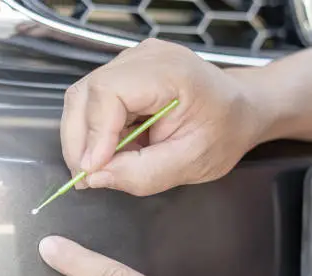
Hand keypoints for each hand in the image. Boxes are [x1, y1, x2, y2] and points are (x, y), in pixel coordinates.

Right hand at [61, 38, 270, 195]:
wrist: (238, 110)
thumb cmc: (223, 132)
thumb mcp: (191, 164)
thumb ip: (143, 174)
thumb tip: (94, 176)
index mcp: (171, 73)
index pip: (109, 92)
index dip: (94, 132)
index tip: (93, 168)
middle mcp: (144, 58)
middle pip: (85, 94)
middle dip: (78, 141)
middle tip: (87, 176)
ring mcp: (130, 62)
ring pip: (81, 99)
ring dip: (83, 138)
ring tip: (104, 163)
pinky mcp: (121, 73)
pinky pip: (90, 102)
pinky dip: (92, 132)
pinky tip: (112, 148)